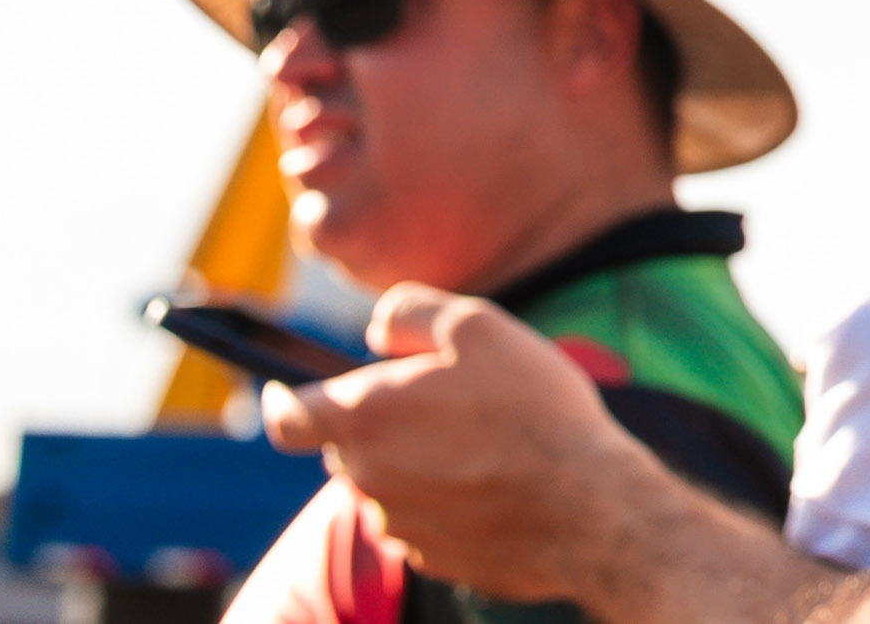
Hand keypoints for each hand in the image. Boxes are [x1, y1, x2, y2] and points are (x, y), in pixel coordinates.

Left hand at [267, 288, 673, 607]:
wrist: (587, 507)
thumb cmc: (532, 410)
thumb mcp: (478, 326)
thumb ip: (411, 313)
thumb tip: (377, 330)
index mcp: (364, 419)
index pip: (286, 416)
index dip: (282, 397)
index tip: (286, 388)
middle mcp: (366, 478)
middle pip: (350, 444)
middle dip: (385, 421)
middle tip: (452, 398)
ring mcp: (397, 525)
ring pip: (389, 482)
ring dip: (419, 460)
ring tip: (489, 441)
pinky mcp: (432, 557)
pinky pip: (425, 518)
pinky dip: (449, 499)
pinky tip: (500, 482)